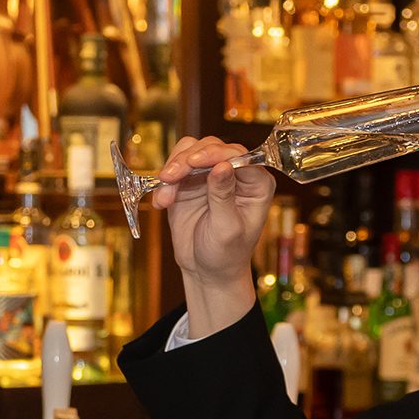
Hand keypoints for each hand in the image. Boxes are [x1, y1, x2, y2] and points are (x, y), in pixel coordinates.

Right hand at [152, 135, 273, 333]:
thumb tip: (222, 165)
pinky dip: (165, 183)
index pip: (238, 156)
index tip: (194, 162)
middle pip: (211, 147)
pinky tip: (162, 203)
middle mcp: (236, 174)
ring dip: (174, 169)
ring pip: (190, 152)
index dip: (215, 153)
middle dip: (187, 160)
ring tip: (165, 196)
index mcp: (256, 184)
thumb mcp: (227, 229)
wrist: (206, 271)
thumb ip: (224, 196)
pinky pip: (175, 169)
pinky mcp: (190, 182)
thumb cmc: (226, 255)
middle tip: (169, 177)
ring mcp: (211, 175)